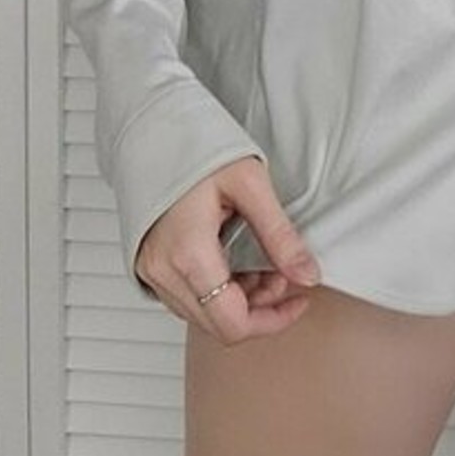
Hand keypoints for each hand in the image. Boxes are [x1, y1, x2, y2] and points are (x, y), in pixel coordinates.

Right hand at [134, 156, 322, 343]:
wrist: (152, 129)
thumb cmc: (195, 146)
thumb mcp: (250, 184)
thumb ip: (280, 235)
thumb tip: (307, 274)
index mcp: (188, 252)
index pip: (233, 323)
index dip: (273, 320)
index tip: (297, 299)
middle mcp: (163, 270)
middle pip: (218, 326)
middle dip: (260, 310)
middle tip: (283, 275)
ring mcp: (151, 270)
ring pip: (202, 315)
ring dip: (239, 303)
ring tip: (262, 267)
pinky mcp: (148, 266)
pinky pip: (186, 299)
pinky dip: (216, 294)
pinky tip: (235, 268)